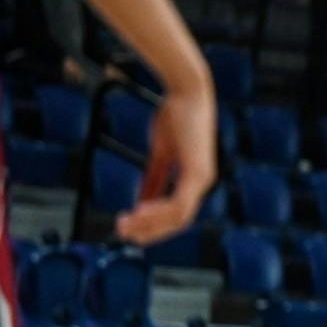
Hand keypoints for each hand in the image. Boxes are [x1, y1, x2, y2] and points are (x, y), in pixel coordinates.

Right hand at [116, 80, 217, 244]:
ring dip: (149, 224)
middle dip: (150, 231)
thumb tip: (140, 203)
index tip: (130, 227)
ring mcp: (203, 179)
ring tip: (125, 225)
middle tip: (123, 233)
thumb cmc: (175, 117)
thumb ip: (154, 179)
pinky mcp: (198, 172)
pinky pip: (178, 203)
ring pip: (178, 217)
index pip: (177, 215)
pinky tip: (138, 211)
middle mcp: (203, 183)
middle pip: (178, 222)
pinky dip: (157, 211)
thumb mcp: (160, 153)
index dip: (154, 225)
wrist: (187, 92)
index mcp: (195, 180)